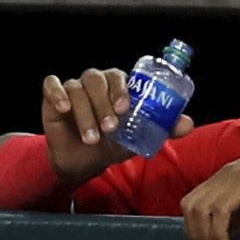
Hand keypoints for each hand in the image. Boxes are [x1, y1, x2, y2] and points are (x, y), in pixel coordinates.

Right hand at [36, 68, 163, 187]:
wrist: (83, 162)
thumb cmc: (111, 144)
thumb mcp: (138, 138)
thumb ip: (163, 129)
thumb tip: (187, 124)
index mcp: (116, 86)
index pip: (119, 77)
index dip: (121, 89)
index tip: (125, 108)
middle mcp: (95, 84)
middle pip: (97, 81)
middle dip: (104, 105)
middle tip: (111, 128)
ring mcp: (73, 89)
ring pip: (77, 88)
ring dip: (86, 114)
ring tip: (92, 138)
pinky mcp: (52, 98)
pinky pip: (52, 86)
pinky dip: (57, 94)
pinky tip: (64, 109)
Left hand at [181, 134, 239, 239]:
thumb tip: (225, 232)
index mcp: (226, 178)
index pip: (193, 201)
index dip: (193, 226)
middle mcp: (225, 175)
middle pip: (189, 205)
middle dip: (194, 232)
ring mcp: (234, 178)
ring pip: (200, 208)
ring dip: (204, 234)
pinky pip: (221, 210)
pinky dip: (219, 231)